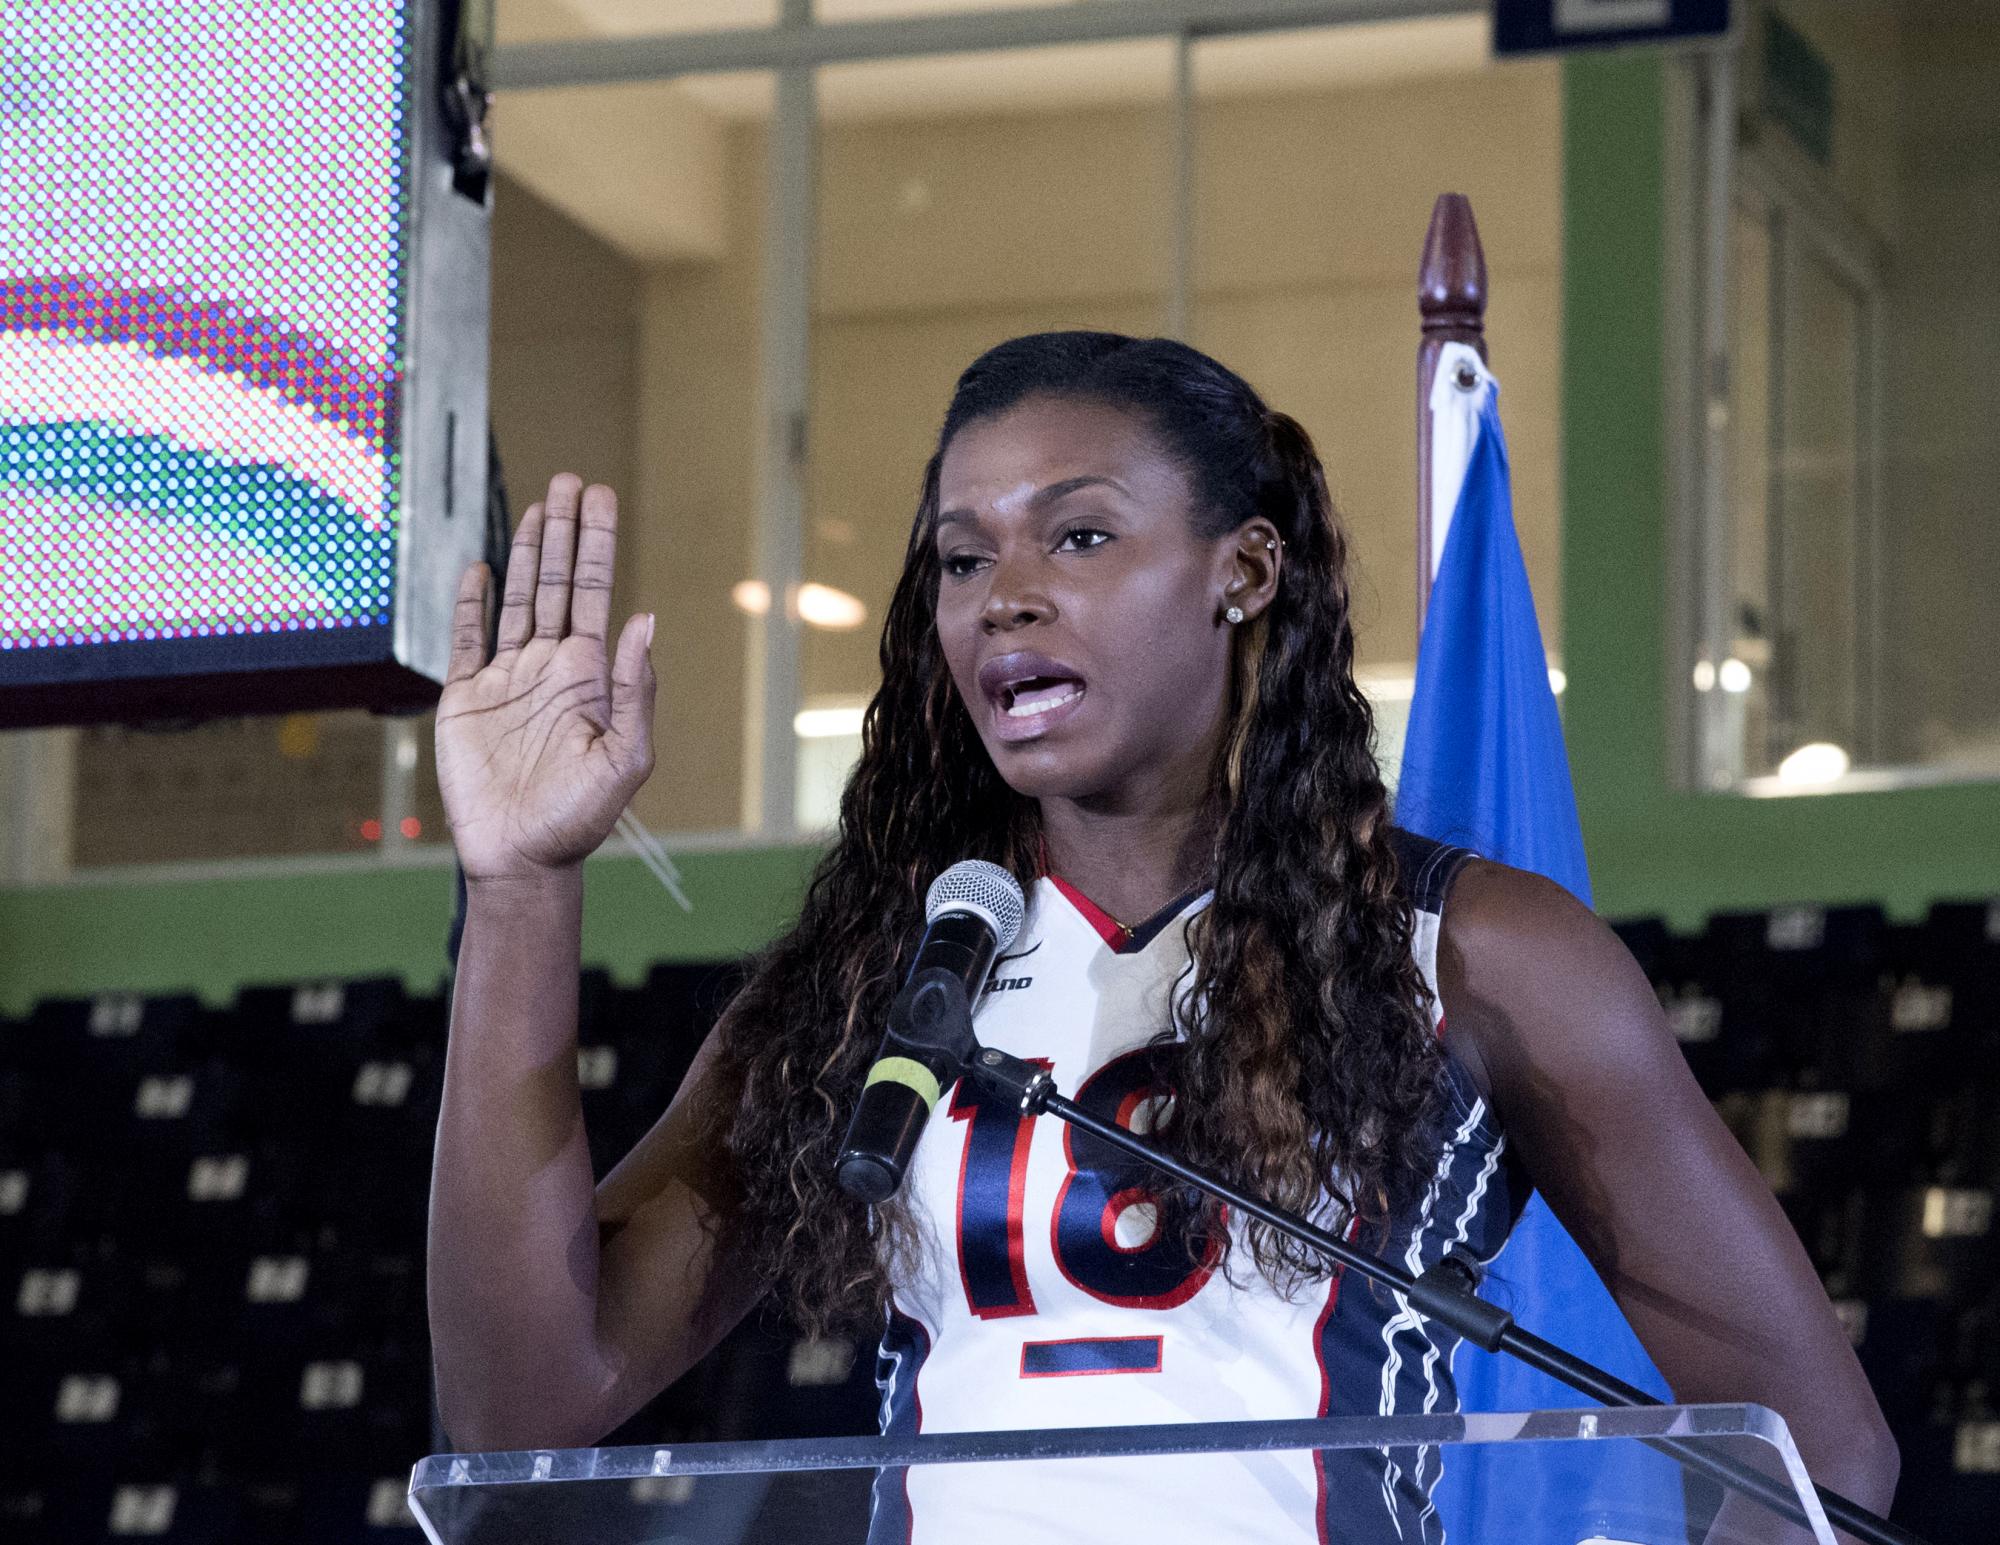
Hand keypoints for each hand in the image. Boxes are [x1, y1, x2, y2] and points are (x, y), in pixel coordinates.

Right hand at [436, 474, 656, 882]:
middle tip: (570, 479)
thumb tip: (643, 623)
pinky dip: (470, 603)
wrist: (522, 858)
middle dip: (564, 531)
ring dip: (525, 551)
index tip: (600, 497)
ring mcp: (507, 680)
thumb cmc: (580, 819)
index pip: (593, 593)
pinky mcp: (466, 700)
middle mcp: (549, 668)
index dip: (596, 545)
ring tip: (537, 504)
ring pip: (515, 599)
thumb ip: (634, 691)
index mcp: (588, 677)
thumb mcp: (625, 759)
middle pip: (555, 582)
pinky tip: (478, 568)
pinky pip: (466, 641)